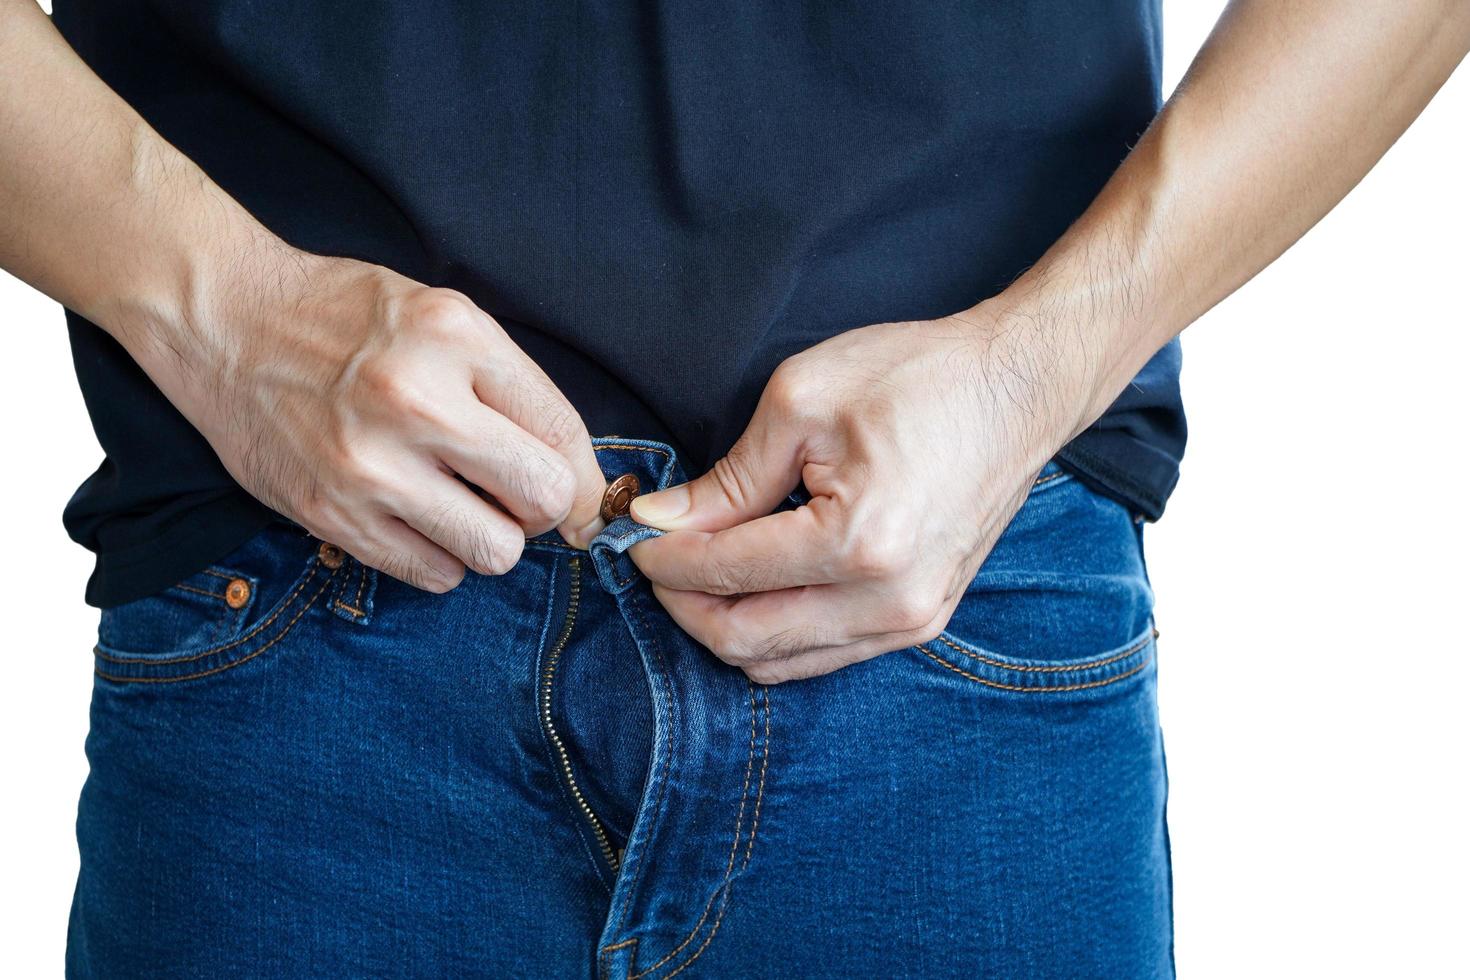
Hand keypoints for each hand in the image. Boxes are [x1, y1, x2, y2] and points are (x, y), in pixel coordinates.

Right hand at [158, 251, 605, 591]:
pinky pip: (434, 575)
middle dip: (542, 506)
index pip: (564, 433)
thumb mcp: (441, 315)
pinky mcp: (332, 514)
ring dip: (490, 536)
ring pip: (495, 552)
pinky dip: (439, 557)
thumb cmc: (344, 318)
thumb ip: (512, 387)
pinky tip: (415, 516)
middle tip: (514, 492)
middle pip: (543, 499)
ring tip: (460, 503)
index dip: (588, 476)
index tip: (585, 495)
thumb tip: (582, 480)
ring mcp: (370, 465)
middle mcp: (416, 401)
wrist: (222, 321)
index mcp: (455, 338)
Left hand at [628, 306, 1089, 682]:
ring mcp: (912, 622)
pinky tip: (756, 587)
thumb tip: (662, 522)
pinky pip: (825, 657)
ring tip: (701, 572)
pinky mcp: (923, 622)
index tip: (635, 535)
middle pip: (744, 640)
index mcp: (857, 545)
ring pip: (781, 662)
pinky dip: (775, 633)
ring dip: (726, 625)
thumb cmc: (917, 377)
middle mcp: (888, 603)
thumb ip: (726, 479)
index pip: (725, 575)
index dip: (663, 560)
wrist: (1018, 388)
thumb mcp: (801, 402)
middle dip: (684, 605)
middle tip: (659, 559)